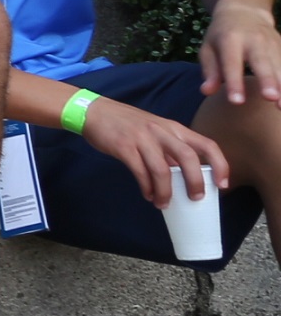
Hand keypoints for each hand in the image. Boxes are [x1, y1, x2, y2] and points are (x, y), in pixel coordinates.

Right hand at [82, 97, 233, 206]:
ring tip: (164, 204)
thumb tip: (183, 177)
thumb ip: (170, 150)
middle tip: (195, 198)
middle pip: (188, 158)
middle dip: (195, 182)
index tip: (222, 184)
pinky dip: (146, 188)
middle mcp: (162, 131)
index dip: (219, 165)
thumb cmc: (127, 124)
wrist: (94, 112)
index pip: (206, 144)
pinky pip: (140, 172)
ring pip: (162, 169)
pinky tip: (148, 195)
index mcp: (174, 128)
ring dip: (166, 191)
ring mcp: (143, 139)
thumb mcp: (155, 131)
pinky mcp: (124, 147)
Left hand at [202, 2, 280, 105]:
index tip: (237, 102)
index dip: (234, 82)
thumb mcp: (208, 48)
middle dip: (267, 80)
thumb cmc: (221, 35)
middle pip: (262, 62)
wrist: (244, 11)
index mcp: (231, 39)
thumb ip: (210, 71)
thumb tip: (206, 92)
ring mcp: (273, 43)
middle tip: (271, 98)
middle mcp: (254, 41)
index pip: (232, 63)